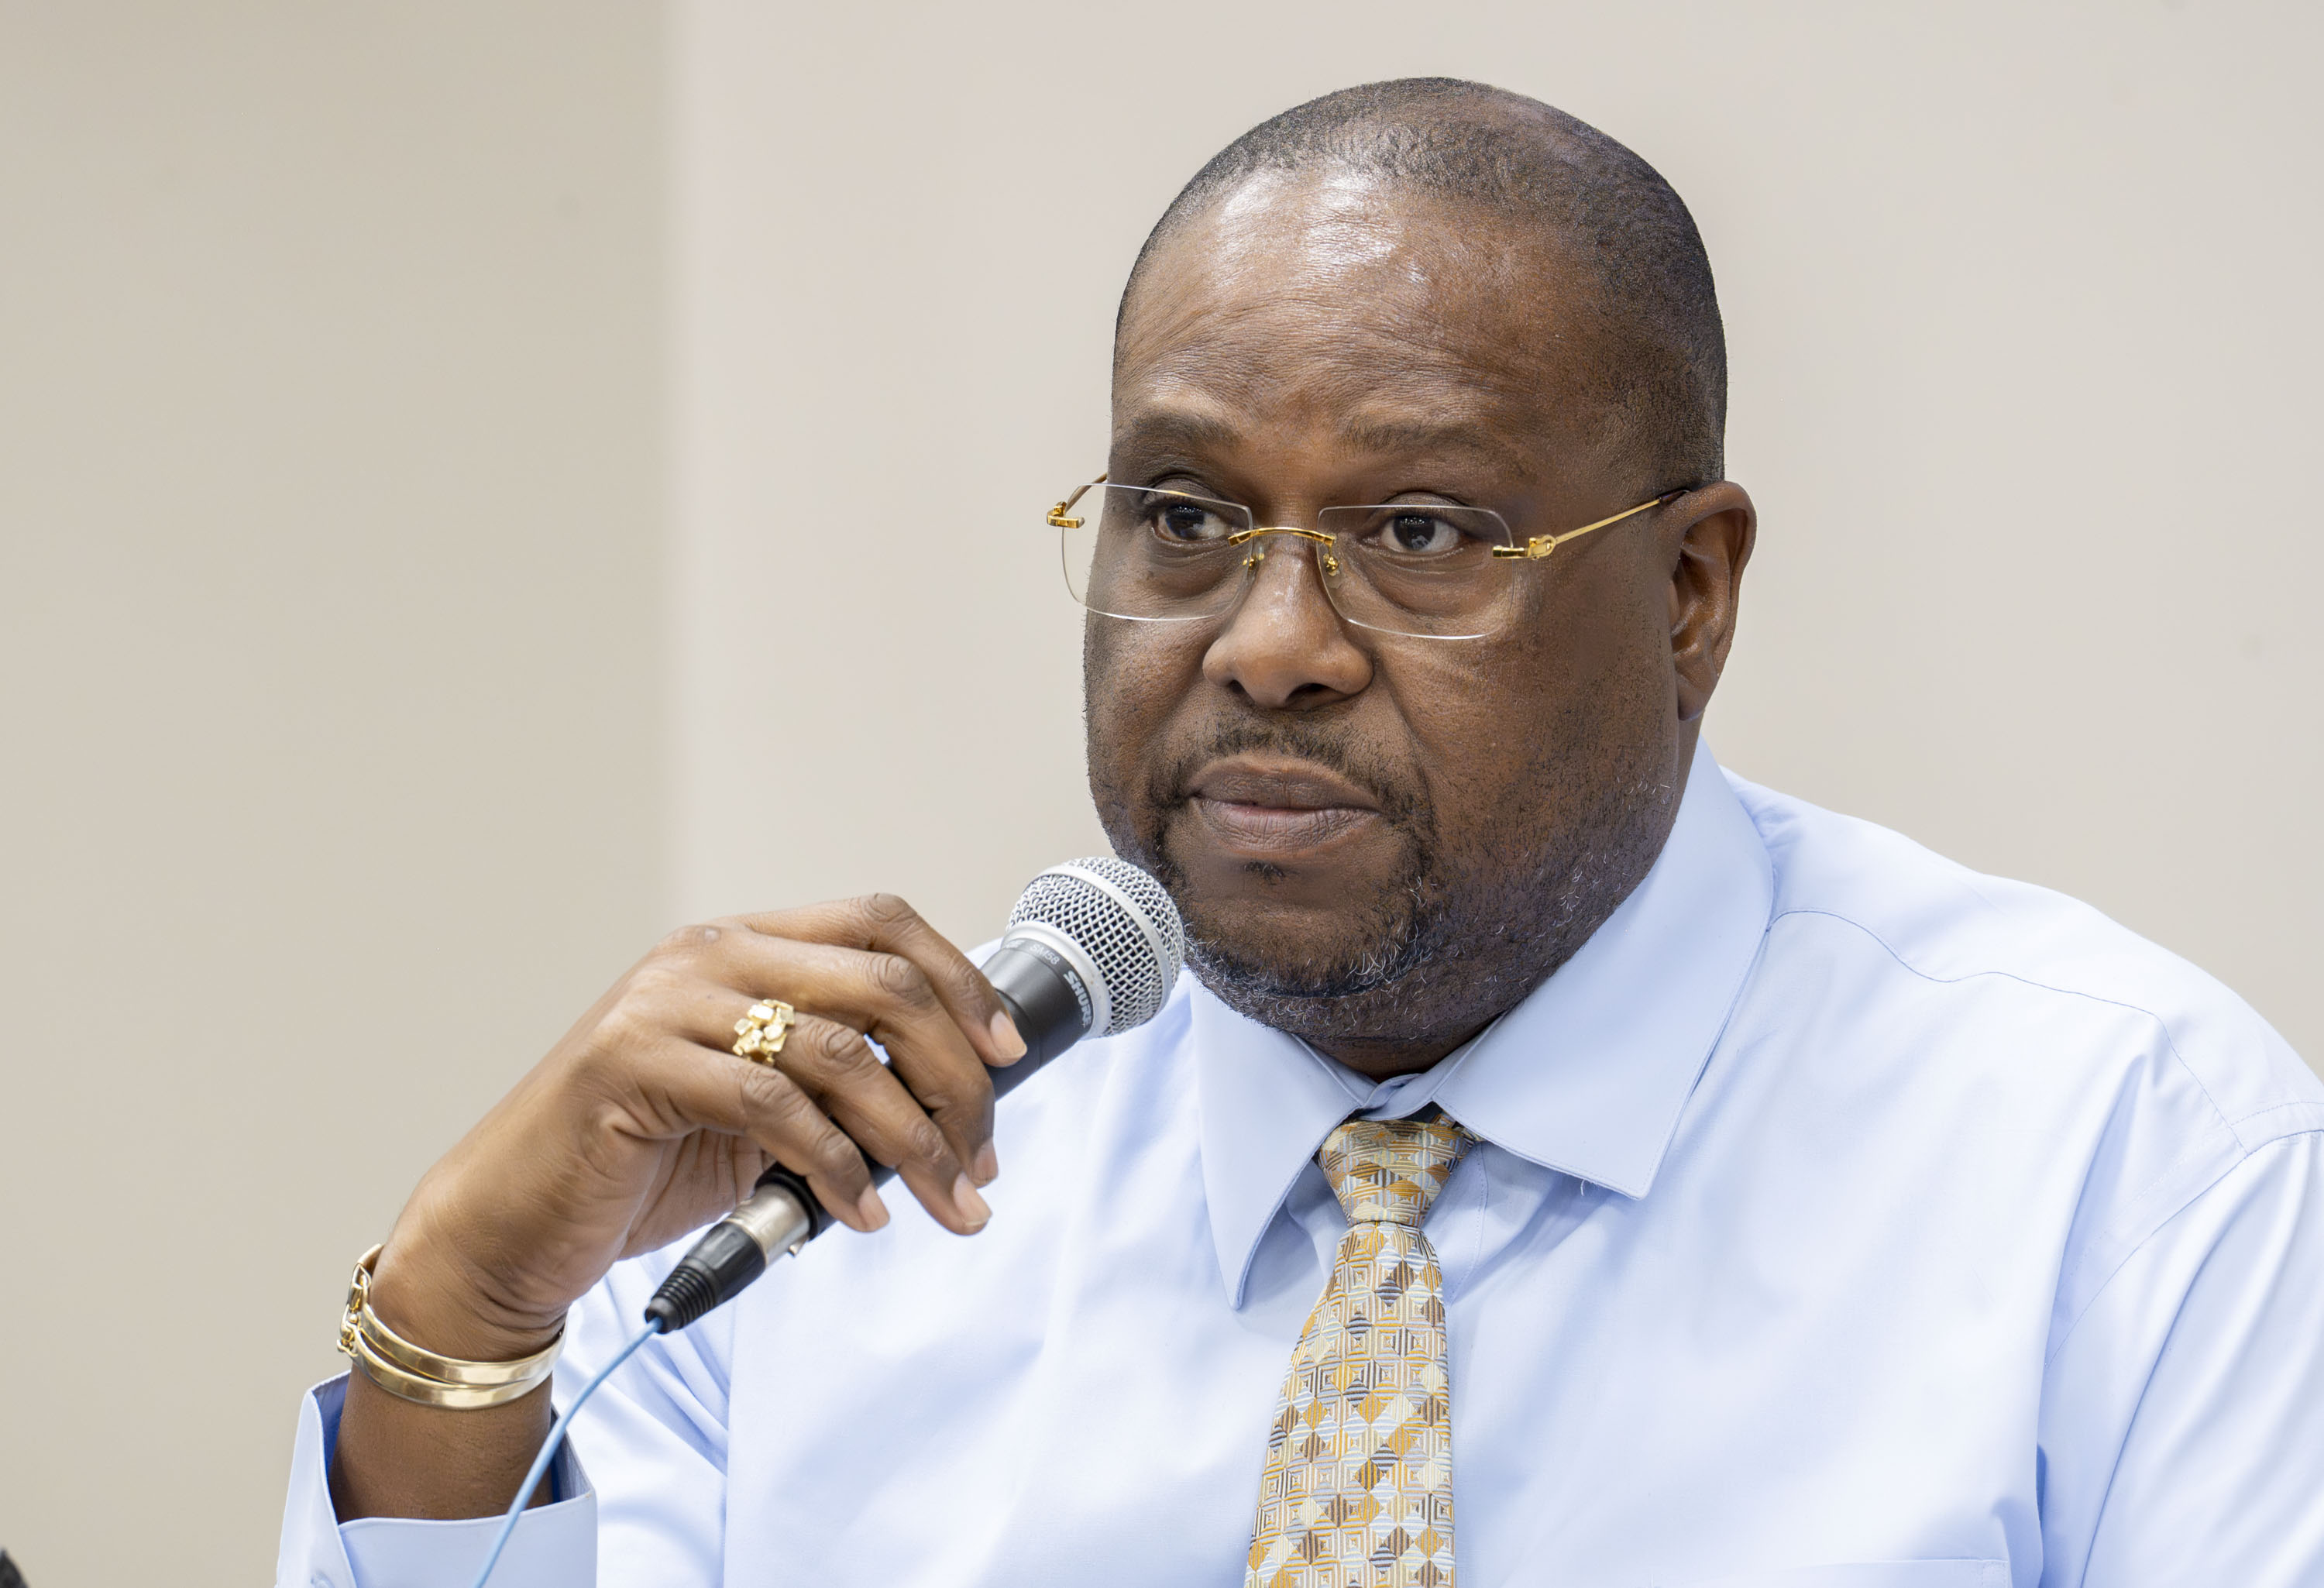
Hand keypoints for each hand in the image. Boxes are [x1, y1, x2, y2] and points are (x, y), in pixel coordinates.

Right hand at [331, 894, 1023, 1519]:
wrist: (513, 1223)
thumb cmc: (642, 1166)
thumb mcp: (761, 1110)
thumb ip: (838, 1084)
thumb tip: (962, 1110)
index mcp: (744, 945)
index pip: (881, 922)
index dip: (960, 980)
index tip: (1007, 1055)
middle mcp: (708, 956)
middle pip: (882, 983)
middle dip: (955, 1076)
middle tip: (983, 1157)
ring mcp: (664, 1005)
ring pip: (839, 1051)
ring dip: (913, 1138)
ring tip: (947, 1201)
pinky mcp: (631, 1066)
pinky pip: (773, 1106)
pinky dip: (837, 1167)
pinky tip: (862, 1215)